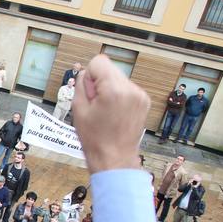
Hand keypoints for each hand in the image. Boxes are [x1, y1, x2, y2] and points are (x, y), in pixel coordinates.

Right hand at [70, 55, 149, 173]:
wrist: (115, 159)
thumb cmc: (95, 139)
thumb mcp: (78, 110)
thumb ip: (81, 85)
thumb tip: (86, 74)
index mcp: (114, 90)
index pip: (99, 62)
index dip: (89, 76)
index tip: (90, 94)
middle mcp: (131, 89)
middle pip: (110, 69)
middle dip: (100, 82)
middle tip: (96, 105)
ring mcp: (140, 95)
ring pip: (118, 78)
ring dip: (110, 89)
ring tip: (106, 112)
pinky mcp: (144, 101)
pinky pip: (127, 89)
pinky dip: (119, 96)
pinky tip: (115, 113)